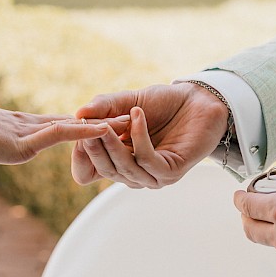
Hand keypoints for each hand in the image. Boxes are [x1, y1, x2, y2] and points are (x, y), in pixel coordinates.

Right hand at [0, 103, 125, 164]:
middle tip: (128, 116)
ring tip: (128, 121)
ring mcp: (27, 133)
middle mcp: (27, 127)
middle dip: (100, 121)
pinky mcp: (24, 142)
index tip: (103, 121)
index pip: (57, 125)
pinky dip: (83, 132)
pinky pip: (60, 134)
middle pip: (72, 122)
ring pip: (73, 127)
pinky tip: (103, 130)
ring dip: (102, 125)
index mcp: (18, 128)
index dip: (82, 124)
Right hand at [71, 83, 228, 187]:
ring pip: (124, 167)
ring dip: (113, 143)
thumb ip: (102, 107)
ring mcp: (152, 176)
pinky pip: (146, 160)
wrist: (198, 100)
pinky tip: (136, 116)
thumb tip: (78, 114)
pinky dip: (139, 137)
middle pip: (104, 170)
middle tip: (88, 125)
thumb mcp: (125, 101)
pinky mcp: (171, 172)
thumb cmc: (163, 103)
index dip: (80, 157)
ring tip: (110, 122)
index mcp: (117, 161)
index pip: (86, 174)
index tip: (77, 131)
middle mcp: (133, 174)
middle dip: (94, 147)